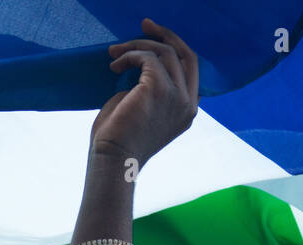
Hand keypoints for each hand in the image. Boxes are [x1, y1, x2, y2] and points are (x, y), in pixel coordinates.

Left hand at [91, 19, 198, 170]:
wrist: (112, 161)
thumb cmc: (118, 141)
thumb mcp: (141, 111)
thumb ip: (148, 89)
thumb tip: (139, 65)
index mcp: (187, 111)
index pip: (189, 69)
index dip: (174, 48)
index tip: (153, 36)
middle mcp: (188, 103)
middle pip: (184, 55)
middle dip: (165, 35)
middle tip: (145, 24)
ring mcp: (177, 96)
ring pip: (165, 52)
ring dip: (137, 46)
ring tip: (114, 53)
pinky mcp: (159, 88)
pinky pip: (147, 57)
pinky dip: (130, 55)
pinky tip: (114, 66)